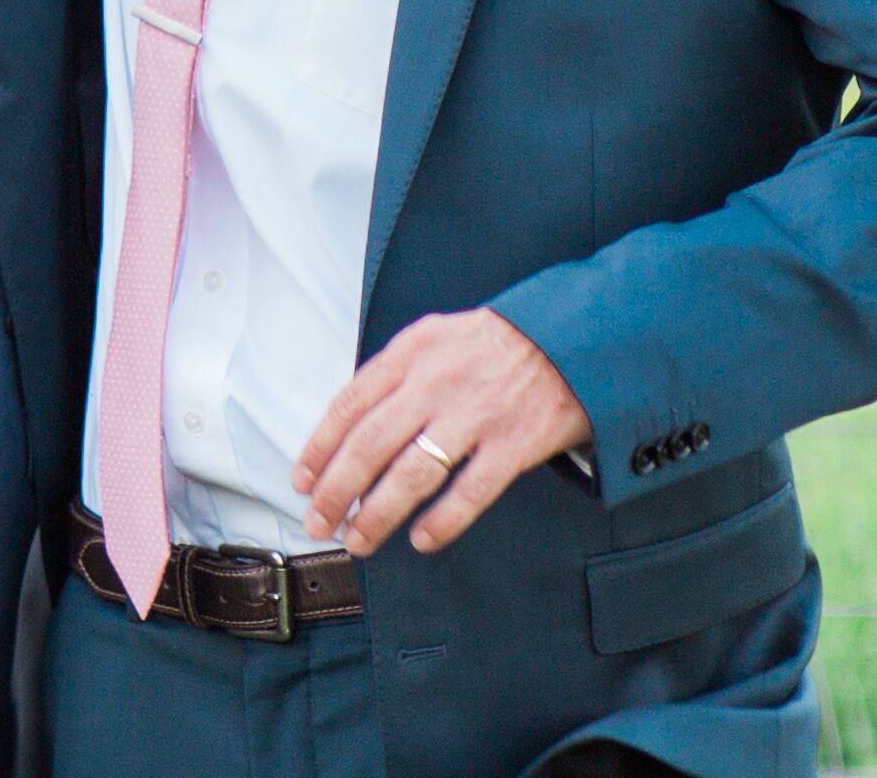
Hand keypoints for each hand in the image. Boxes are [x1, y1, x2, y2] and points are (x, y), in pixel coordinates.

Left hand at [296, 308, 588, 554]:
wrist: (573, 338)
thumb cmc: (496, 343)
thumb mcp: (434, 336)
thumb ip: (394, 373)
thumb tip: (352, 421)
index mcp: (409, 354)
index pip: (348, 406)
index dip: (320, 448)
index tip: (302, 481)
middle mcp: (435, 384)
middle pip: (370, 445)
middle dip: (337, 490)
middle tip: (318, 521)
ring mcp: (475, 415)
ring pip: (412, 473)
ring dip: (378, 513)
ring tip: (358, 539)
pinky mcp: (515, 444)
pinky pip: (471, 491)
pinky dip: (443, 520)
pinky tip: (421, 539)